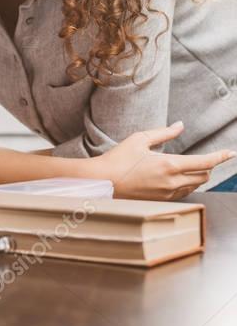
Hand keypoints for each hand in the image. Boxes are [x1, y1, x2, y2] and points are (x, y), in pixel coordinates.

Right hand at [97, 121, 235, 200]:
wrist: (102, 182)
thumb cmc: (118, 158)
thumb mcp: (139, 139)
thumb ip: (164, 133)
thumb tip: (180, 125)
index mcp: (168, 164)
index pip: (205, 162)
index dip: (220, 157)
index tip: (230, 153)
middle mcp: (171, 181)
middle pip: (204, 175)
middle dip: (210, 166)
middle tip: (210, 157)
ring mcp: (167, 192)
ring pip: (195, 185)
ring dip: (199, 175)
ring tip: (195, 166)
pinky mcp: (161, 199)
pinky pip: (184, 192)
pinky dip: (189, 184)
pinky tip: (181, 178)